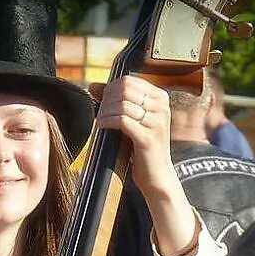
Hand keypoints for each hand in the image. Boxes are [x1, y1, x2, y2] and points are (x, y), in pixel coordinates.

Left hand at [90, 76, 181, 203]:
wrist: (157, 174)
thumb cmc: (143, 146)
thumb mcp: (133, 119)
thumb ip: (116, 100)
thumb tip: (93, 86)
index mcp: (161, 98)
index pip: (129, 81)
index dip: (110, 88)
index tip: (102, 99)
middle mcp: (161, 108)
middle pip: (125, 90)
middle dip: (107, 99)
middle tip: (99, 111)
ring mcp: (156, 123)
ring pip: (122, 105)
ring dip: (105, 111)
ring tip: (100, 120)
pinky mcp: (147, 138)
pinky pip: (122, 121)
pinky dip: (107, 122)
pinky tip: (101, 127)